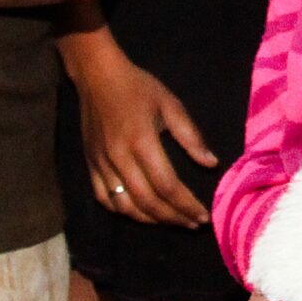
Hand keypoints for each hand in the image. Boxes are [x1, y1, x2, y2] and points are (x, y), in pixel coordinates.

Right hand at [76, 49, 211, 227]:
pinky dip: (123, 211)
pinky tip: (140, 213)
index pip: (167, 185)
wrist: (97, 76)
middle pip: (147, 202)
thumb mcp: (171, 105)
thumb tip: (211, 164)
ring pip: (125, 206)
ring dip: (150, 220)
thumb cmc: (138, 88)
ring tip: (171, 221)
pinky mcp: (90, 165)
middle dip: (173, 218)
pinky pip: (104, 199)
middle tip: (193, 223)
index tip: (204, 215)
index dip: (186, 205)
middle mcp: (119, 158)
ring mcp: (101, 164)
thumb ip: (191, 136)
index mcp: (141, 142)